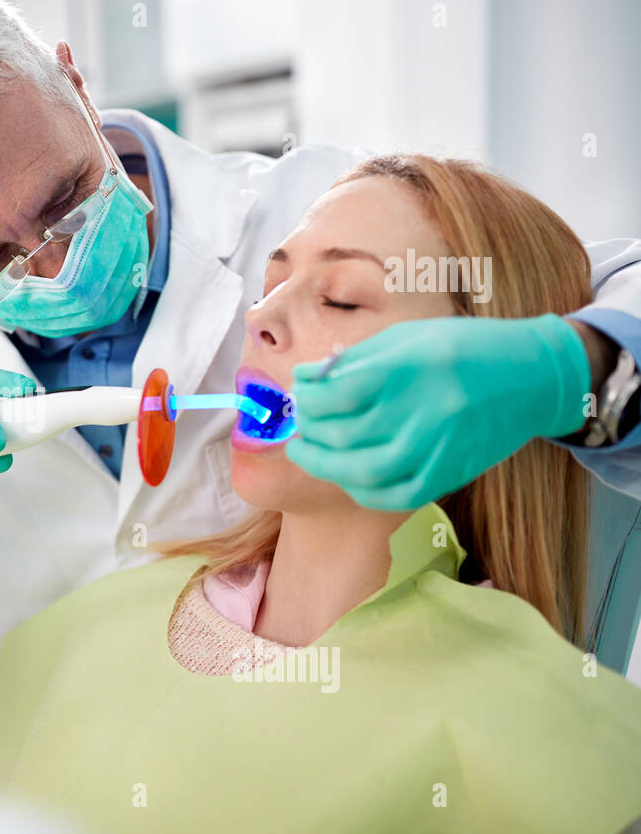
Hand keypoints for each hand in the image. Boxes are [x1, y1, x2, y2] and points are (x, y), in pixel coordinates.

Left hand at [285, 314, 590, 509]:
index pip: (339, 393)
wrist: (534, 376)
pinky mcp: (451, 474)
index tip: (299, 392)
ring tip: (308, 451)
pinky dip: (360, 489)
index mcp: (412, 367)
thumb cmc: (463, 348)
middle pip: (344, 434)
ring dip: (324, 465)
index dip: (309, 397)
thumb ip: (354, 360)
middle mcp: (426, 410)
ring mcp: (440, 447)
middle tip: (302, 423)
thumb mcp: (408, 337)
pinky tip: (345, 474)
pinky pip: (393, 495)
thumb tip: (304, 380)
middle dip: (310, 429)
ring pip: (363, 471)